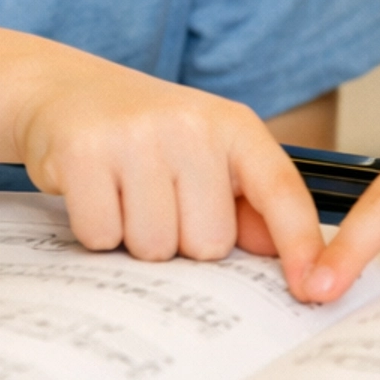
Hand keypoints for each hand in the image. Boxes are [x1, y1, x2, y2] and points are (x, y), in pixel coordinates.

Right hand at [13, 57, 323, 291]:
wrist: (65, 89)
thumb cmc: (147, 134)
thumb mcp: (208, 155)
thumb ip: (250, 206)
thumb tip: (292, 260)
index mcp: (233, 125)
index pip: (281, 191)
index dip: (300, 245)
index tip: (314, 290)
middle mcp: (190, 124)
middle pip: (209, 244)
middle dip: (182, 241)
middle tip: (159, 201)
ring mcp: (136, 136)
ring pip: (155, 248)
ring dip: (136, 239)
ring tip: (125, 195)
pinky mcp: (84, 152)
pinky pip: (102, 238)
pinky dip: (95, 231)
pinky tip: (96, 193)